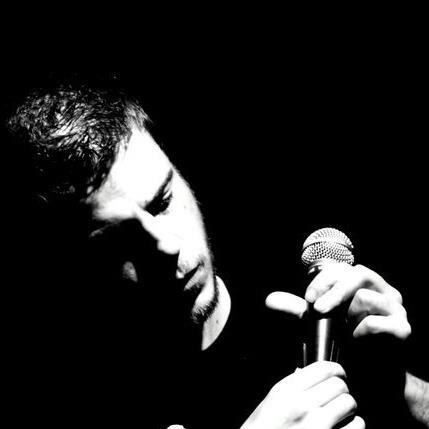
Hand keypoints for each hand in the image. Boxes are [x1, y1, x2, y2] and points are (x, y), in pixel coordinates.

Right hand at [241, 361, 363, 428]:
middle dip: (341, 389)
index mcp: (286, 391)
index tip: (338, 374)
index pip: (323, 368)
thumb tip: (309, 376)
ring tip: (340, 413)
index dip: (336, 369)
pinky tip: (344, 427)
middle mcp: (303, 405)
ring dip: (348, 408)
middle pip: (339, 384)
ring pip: (349, 403)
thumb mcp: (270, 403)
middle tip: (338, 395)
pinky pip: (357, 425)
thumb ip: (291, 388)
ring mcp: (318, 425)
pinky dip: (354, 425)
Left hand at [266, 264, 410, 339]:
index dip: (324, 280)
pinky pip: (378, 323)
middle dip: (334, 291)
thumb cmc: (345, 345)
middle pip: (358, 275)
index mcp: (363, 284)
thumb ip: (298, 310)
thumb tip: (270, 299)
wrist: (370, 378)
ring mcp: (395, 308)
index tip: (309, 298)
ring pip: (366, 297)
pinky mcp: (403, 328)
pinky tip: (356, 343)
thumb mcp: (318, 324)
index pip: (343, 269)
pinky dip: (361, 333)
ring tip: (342, 332)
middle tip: (317, 308)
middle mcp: (382, 290)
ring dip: (347, 315)